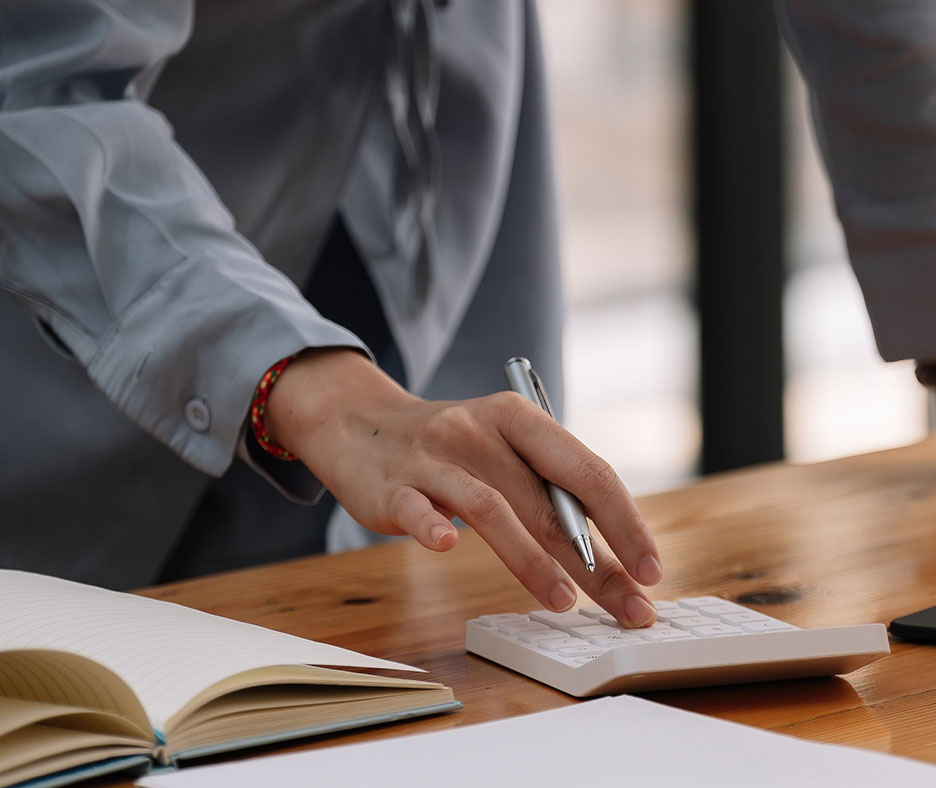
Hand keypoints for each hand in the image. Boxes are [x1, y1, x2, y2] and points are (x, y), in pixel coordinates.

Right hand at [265, 349, 662, 626]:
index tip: (651, 570)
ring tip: (562, 602)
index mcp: (518, 418)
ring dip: (531, 558)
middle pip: (548, 502)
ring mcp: (433, 457)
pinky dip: (431, 526)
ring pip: (490, 508)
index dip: (625, 522)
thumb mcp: (502, 448)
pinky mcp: (392, 485)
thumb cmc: (450, 446)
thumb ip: (545, 490)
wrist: (362, 423)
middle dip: (596, 563)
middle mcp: (480, 431)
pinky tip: (447, 547)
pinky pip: (415, 507)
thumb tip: (608, 557)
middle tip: (628, 609)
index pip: (587, 470)